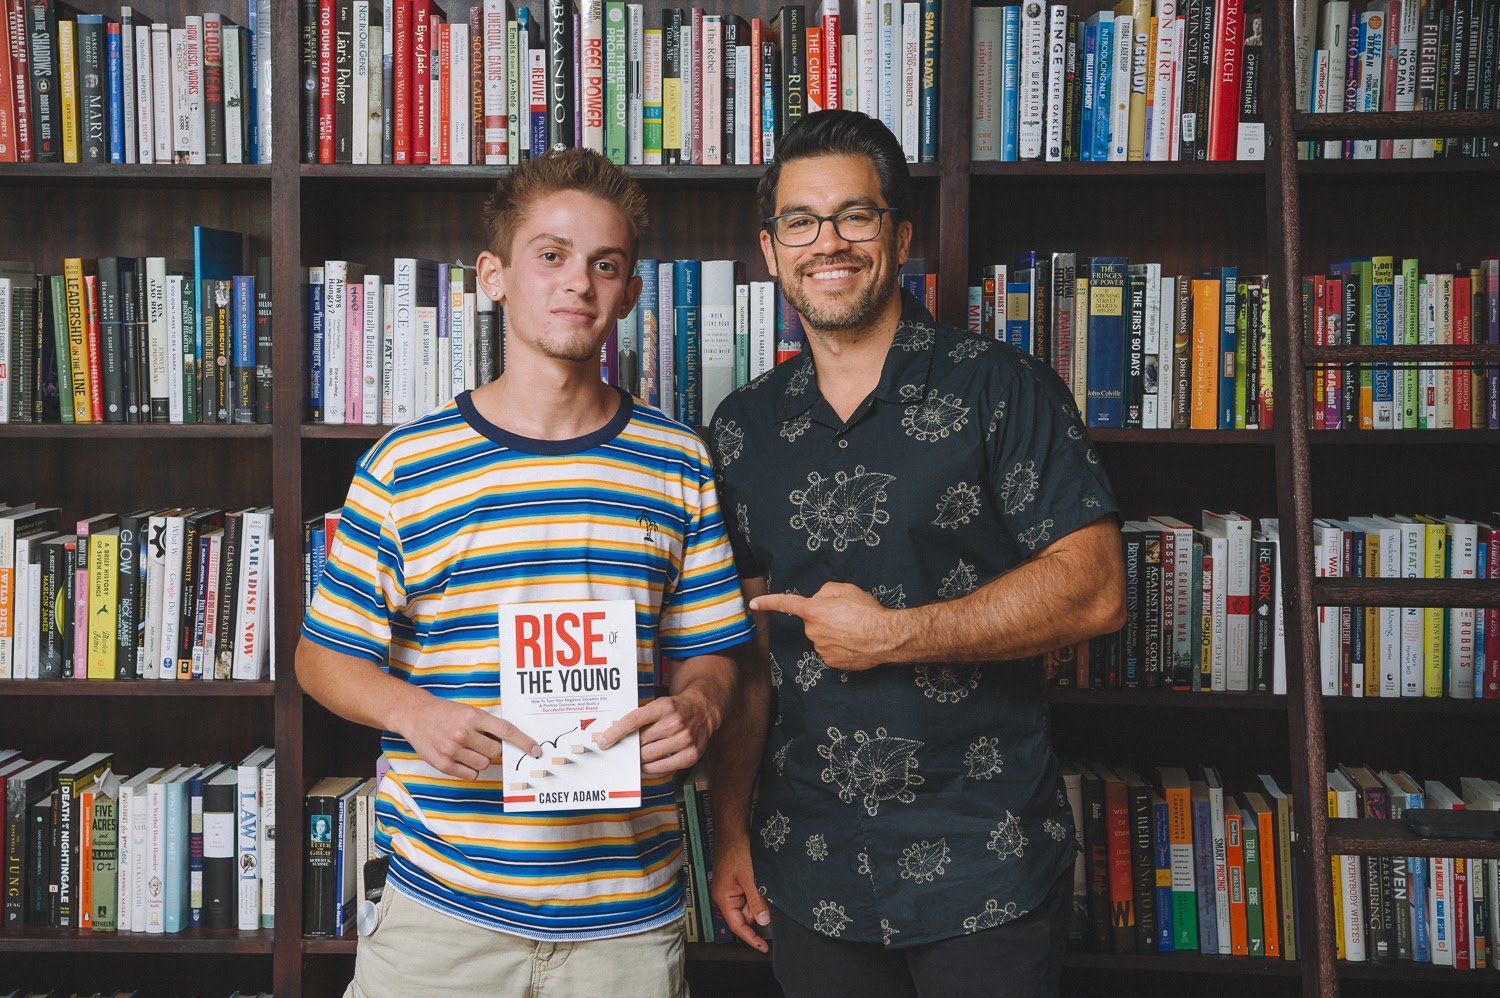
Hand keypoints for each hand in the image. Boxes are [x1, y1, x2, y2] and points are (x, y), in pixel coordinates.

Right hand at [397, 697, 540, 780]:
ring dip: (480, 759)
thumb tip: (509, 743)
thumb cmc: (447, 713)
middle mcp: (463, 733)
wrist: (416, 715)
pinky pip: (470, 775)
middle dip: (492, 749)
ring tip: (467, 748)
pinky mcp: (443, 764)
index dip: (523, 742)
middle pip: (495, 752)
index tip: (535, 750)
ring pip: (483, 764)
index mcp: (473, 717)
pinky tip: (460, 758)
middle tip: (480, 742)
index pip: (506, 731)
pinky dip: (470, 769)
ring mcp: (452, 749)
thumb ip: (487, 726)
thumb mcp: (469, 712)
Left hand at [596, 689, 720, 773]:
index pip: (633, 721)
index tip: (604, 742)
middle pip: (640, 742)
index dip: (616, 733)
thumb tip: (615, 735)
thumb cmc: (675, 709)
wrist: (703, 710)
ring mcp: (684, 739)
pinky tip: (645, 764)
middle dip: (629, 747)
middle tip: (623, 750)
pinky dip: (650, 768)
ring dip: (639, 758)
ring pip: (649, 756)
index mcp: (664, 707)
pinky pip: (663, 767)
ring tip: (636, 755)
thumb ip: (639, 718)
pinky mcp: (691, 754)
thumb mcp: (658, 705)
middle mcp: (675, 722)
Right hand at [710, 835, 769, 951]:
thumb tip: (763, 921)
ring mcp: (730, 890)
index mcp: (723, 898)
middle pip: (745, 916)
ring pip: (748, 905)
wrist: (732, 831)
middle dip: (757, 910)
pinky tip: (759, 880)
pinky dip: (756, 891)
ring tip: (759, 881)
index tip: (764, 947)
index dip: (751, 938)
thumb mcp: (749, 878)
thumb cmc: (735, 850)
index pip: (738, 926)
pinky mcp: (736, 883)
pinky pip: (749, 895)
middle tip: (764, 895)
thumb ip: (756, 901)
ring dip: (758, 899)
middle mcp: (725, 897)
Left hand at [750, 582, 898, 671]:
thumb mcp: (846, 589)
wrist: (885, 637)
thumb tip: (819, 600)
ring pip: (822, 636)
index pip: (786, 604)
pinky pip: (830, 650)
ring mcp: (821, 649)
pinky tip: (854, 642)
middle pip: (813, 621)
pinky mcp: (831, 662)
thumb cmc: (867, 611)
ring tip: (855, 629)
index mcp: (813, 611)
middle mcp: (813, 631)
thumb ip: (825, 591)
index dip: (768, 602)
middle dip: (824, 617)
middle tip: (847, 615)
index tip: (754, 604)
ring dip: (833, 632)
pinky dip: (840, 646)